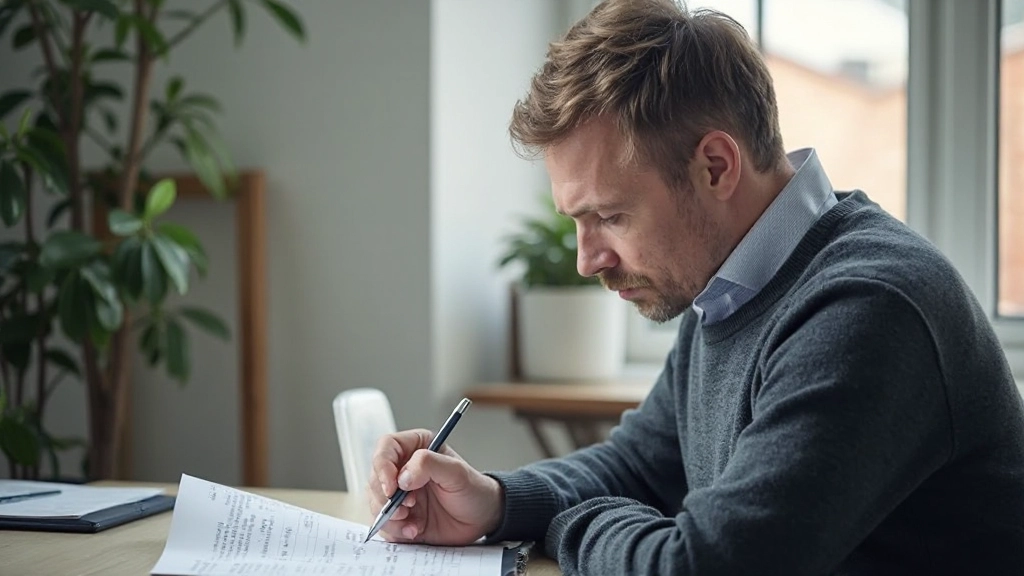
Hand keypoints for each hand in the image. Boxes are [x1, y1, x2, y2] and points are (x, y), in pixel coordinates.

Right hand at [368, 429, 503, 545]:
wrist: (482, 518)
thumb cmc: (474, 490)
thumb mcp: (457, 473)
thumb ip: (429, 464)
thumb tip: (402, 476)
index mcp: (415, 448)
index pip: (385, 449)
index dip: (382, 466)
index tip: (391, 486)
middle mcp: (402, 470)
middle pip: (375, 478)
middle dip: (386, 497)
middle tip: (407, 508)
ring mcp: (399, 494)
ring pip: (375, 503)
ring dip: (390, 516)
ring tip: (412, 522)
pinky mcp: (400, 517)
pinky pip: (384, 524)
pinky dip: (396, 531)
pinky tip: (415, 531)